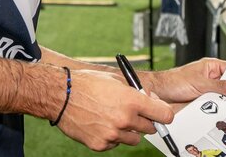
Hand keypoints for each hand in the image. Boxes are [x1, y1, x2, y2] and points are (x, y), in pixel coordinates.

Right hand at [57, 69, 171, 150]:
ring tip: (115, 117)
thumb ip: (138, 92)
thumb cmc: (87, 84)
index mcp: (132, 101)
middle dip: (146, 121)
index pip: (164, 115)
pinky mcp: (100, 145)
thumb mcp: (117, 80)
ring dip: (129, 131)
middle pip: (151, 129)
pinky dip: (112, 137)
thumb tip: (152, 100)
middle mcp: (124, 120)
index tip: (161, 113)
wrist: (61, 95)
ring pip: (134, 139)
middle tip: (135, 113)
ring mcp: (112, 134)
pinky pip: (115, 144)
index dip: (164, 113)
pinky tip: (102, 124)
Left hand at [144, 58, 225, 110]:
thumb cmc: (174, 81)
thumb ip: (219, 85)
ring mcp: (207, 91)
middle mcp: (210, 79)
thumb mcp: (199, 82)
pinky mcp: (203, 103)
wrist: (158, 94)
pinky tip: (223, 113)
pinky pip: (215, 106)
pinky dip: (218, 110)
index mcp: (211, 67)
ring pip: (222, 97)